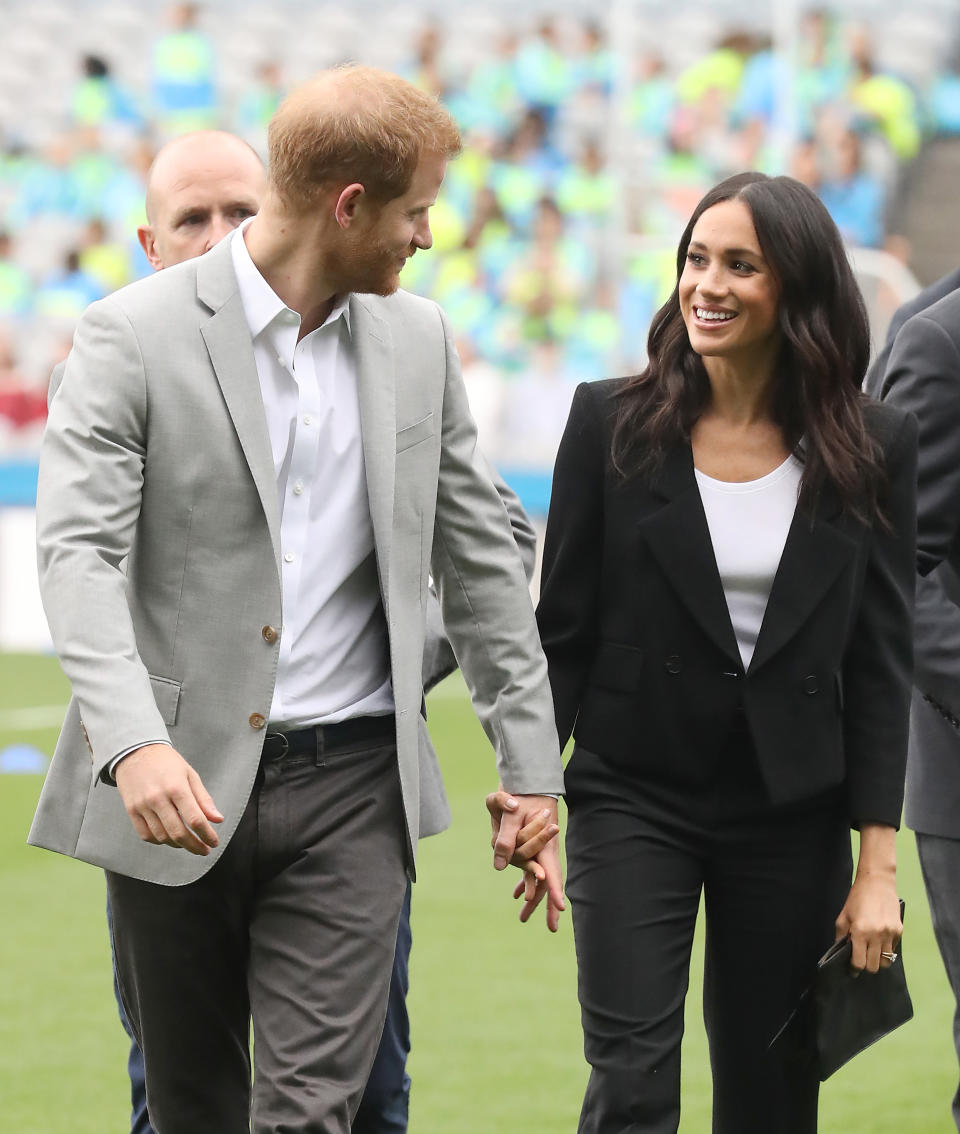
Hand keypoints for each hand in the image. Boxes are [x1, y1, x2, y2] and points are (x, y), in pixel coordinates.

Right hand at [115, 744, 223, 855]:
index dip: (207, 835)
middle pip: (178, 833)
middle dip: (194, 846)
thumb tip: (218, 819)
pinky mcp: (131, 810)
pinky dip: (159, 841)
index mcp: (177, 787)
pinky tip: (169, 838)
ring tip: (188, 842)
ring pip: (162, 837)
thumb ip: (204, 799)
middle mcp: (158, 798)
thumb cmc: (167, 763)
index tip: (214, 842)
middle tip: (204, 850)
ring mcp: (142, 806)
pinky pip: (146, 835)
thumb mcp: (190, 774)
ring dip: (178, 844)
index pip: (195, 819)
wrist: (135, 752)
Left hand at [485, 788, 564, 931]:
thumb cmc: (518, 794)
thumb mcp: (508, 811)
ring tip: (524, 918)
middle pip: (548, 880)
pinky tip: (517, 895)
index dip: (555, 890)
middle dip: (548, 903)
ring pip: (538, 877)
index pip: (551, 870)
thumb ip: (505, 837)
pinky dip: (525, 882)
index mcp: (543, 842)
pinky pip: (530, 868)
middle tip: (551, 928)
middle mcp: (543, 849)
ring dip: (533, 897)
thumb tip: (498, 866)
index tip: (562, 908)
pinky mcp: (530, 846)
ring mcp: (538, 849)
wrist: (525, 781)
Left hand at [834, 824, 900, 972]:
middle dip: (866, 966)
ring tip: (870, 953)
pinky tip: (879, 942)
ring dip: (877, 961)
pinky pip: (893, 950)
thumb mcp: (843, 916)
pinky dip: (886, 950)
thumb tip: (841, 954)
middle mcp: (876, 935)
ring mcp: (890, 934)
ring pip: (886, 962)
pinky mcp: (899, 931)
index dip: (854, 968)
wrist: (877, 882)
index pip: (859, 963)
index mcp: (860, 932)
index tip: (851, 969)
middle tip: (861, 960)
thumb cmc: (856, 898)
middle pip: (874, 967)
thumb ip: (841, 937)